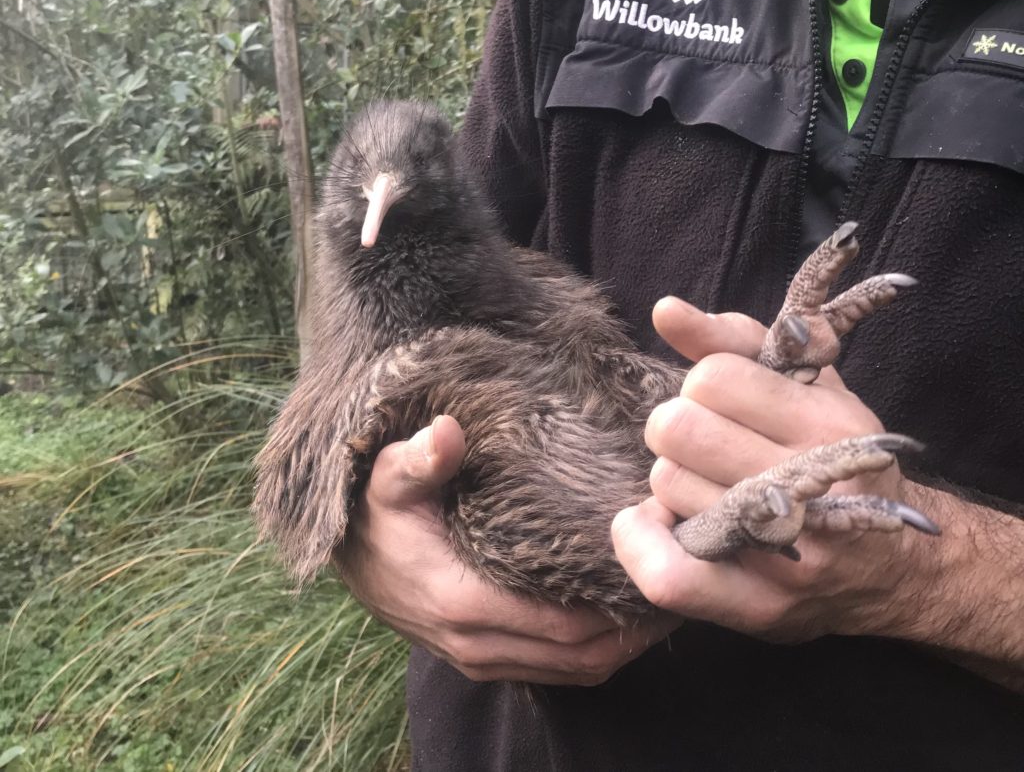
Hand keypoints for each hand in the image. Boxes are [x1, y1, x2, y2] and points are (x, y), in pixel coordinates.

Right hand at [336, 414, 677, 684]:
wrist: (345, 554)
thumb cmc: (374, 512)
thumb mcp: (387, 475)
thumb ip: (418, 458)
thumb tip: (445, 433)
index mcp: (462, 600)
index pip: (565, 622)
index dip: (620, 600)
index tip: (661, 560)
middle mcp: (476, 643)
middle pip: (583, 655)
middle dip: (639, 626)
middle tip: (685, 577)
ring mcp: (479, 657)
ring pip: (575, 670)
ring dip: (625, 643)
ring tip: (665, 596)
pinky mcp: (481, 658)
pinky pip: (555, 670)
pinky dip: (595, 651)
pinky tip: (621, 615)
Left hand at [612, 297, 920, 642]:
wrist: (895, 568)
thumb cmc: (834, 456)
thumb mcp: (806, 385)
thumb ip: (733, 340)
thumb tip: (665, 310)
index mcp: (831, 422)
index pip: (712, 377)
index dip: (703, 384)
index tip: (724, 403)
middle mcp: (817, 486)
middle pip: (678, 429)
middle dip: (679, 428)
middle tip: (705, 445)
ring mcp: (791, 552)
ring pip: (666, 487)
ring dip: (673, 482)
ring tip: (709, 487)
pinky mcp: (760, 606)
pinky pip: (667, 573)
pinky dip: (640, 542)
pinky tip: (653, 523)